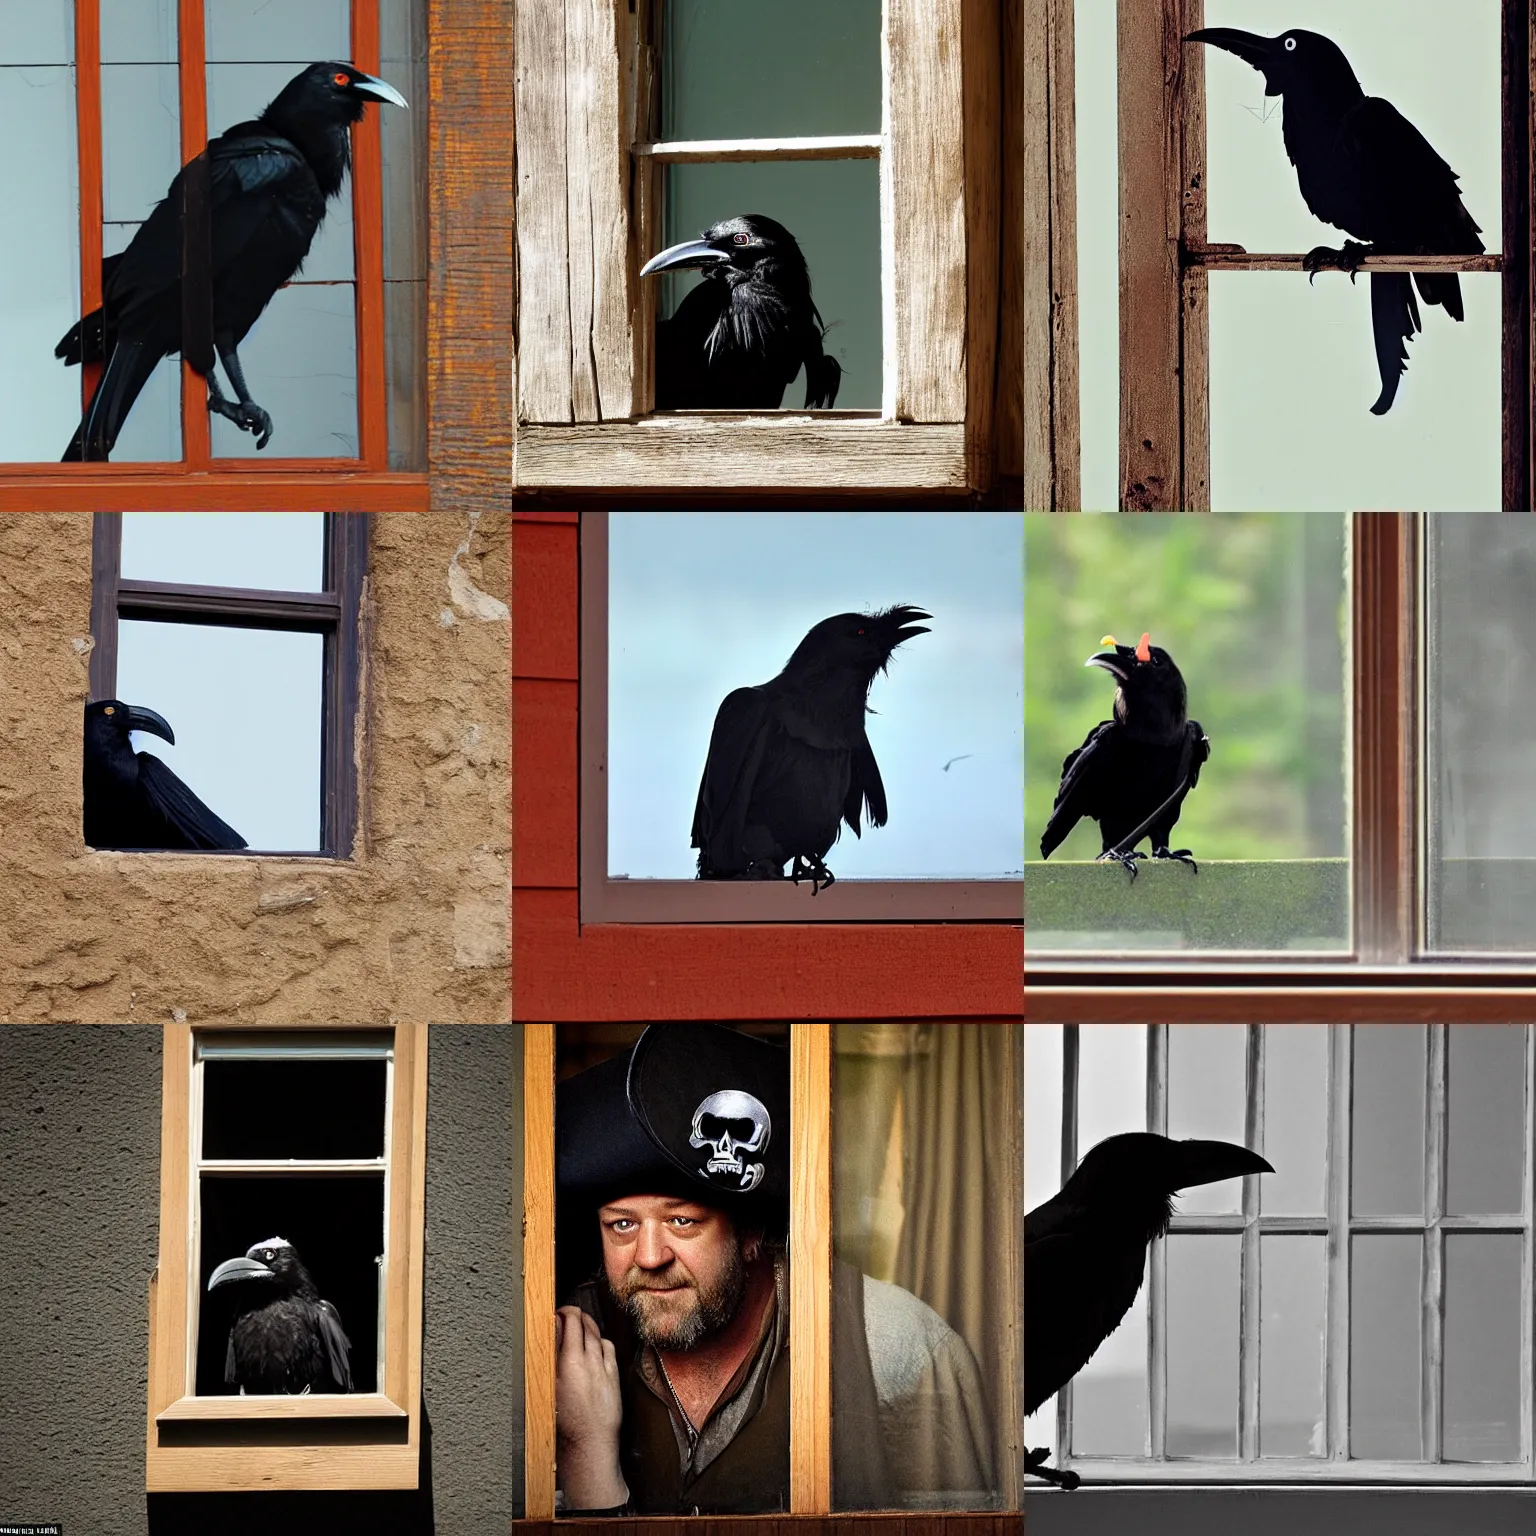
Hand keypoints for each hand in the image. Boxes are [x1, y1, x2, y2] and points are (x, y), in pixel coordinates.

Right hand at [555, 1306, 626, 1507]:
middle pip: (584, 1324)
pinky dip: (601, 1341)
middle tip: (567, 1314)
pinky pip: (609, 1347)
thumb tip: (550, 1332)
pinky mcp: (614, 1375)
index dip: (563, 1313)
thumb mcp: (549, 1386)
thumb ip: (550, 1356)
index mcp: (569, 1362)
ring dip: (588, 1325)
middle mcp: (588, 1361)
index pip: (569, 1322)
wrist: (590, 1442)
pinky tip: (596, 1344)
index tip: (557, 1312)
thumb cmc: (565, 1421)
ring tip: (580, 1325)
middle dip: (575, 1315)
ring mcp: (603, 1367)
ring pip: (597, 1334)